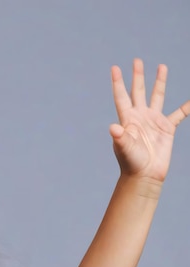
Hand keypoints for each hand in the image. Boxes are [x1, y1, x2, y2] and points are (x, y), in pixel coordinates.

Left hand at [110, 59, 188, 182]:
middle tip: (137, 60)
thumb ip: (120, 137)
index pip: (122, 97)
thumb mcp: (124, 149)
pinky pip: (179, 114)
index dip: (118, 82)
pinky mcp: (167, 128)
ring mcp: (153, 121)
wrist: (144, 175)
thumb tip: (113, 127)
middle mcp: (140, 117)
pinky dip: (187, 106)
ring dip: (159, 82)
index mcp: (128, 119)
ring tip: (161, 66)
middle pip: (139, 92)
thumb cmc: (131, 163)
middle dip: (138, 76)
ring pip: (157, 96)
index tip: (115, 68)